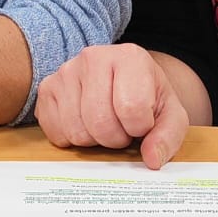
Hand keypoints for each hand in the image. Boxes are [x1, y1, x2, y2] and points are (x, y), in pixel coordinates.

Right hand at [36, 44, 188, 168]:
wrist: (126, 83)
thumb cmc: (148, 99)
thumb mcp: (171, 115)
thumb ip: (168, 137)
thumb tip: (152, 159)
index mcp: (130, 57)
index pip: (131, 108)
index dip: (140, 128)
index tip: (143, 122)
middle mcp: (93, 57)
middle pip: (100, 122)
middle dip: (115, 138)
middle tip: (123, 129)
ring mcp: (66, 71)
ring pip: (76, 130)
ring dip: (94, 140)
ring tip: (105, 124)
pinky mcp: (46, 88)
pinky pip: (55, 132)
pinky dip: (72, 139)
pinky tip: (85, 123)